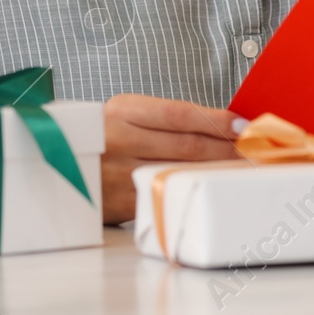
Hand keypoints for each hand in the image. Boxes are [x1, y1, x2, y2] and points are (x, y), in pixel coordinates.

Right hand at [100, 94, 245, 223]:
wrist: (58, 166)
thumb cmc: (102, 138)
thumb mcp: (123, 115)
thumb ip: (162, 118)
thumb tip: (219, 124)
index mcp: (121, 111)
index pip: (179, 114)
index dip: (216, 119)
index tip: (243, 125)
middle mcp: (119, 140)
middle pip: (187, 144)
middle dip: (227, 148)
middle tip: (255, 150)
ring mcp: (119, 174)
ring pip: (181, 171)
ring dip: (217, 170)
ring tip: (243, 168)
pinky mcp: (121, 204)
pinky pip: (166, 195)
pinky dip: (193, 190)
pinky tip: (211, 188)